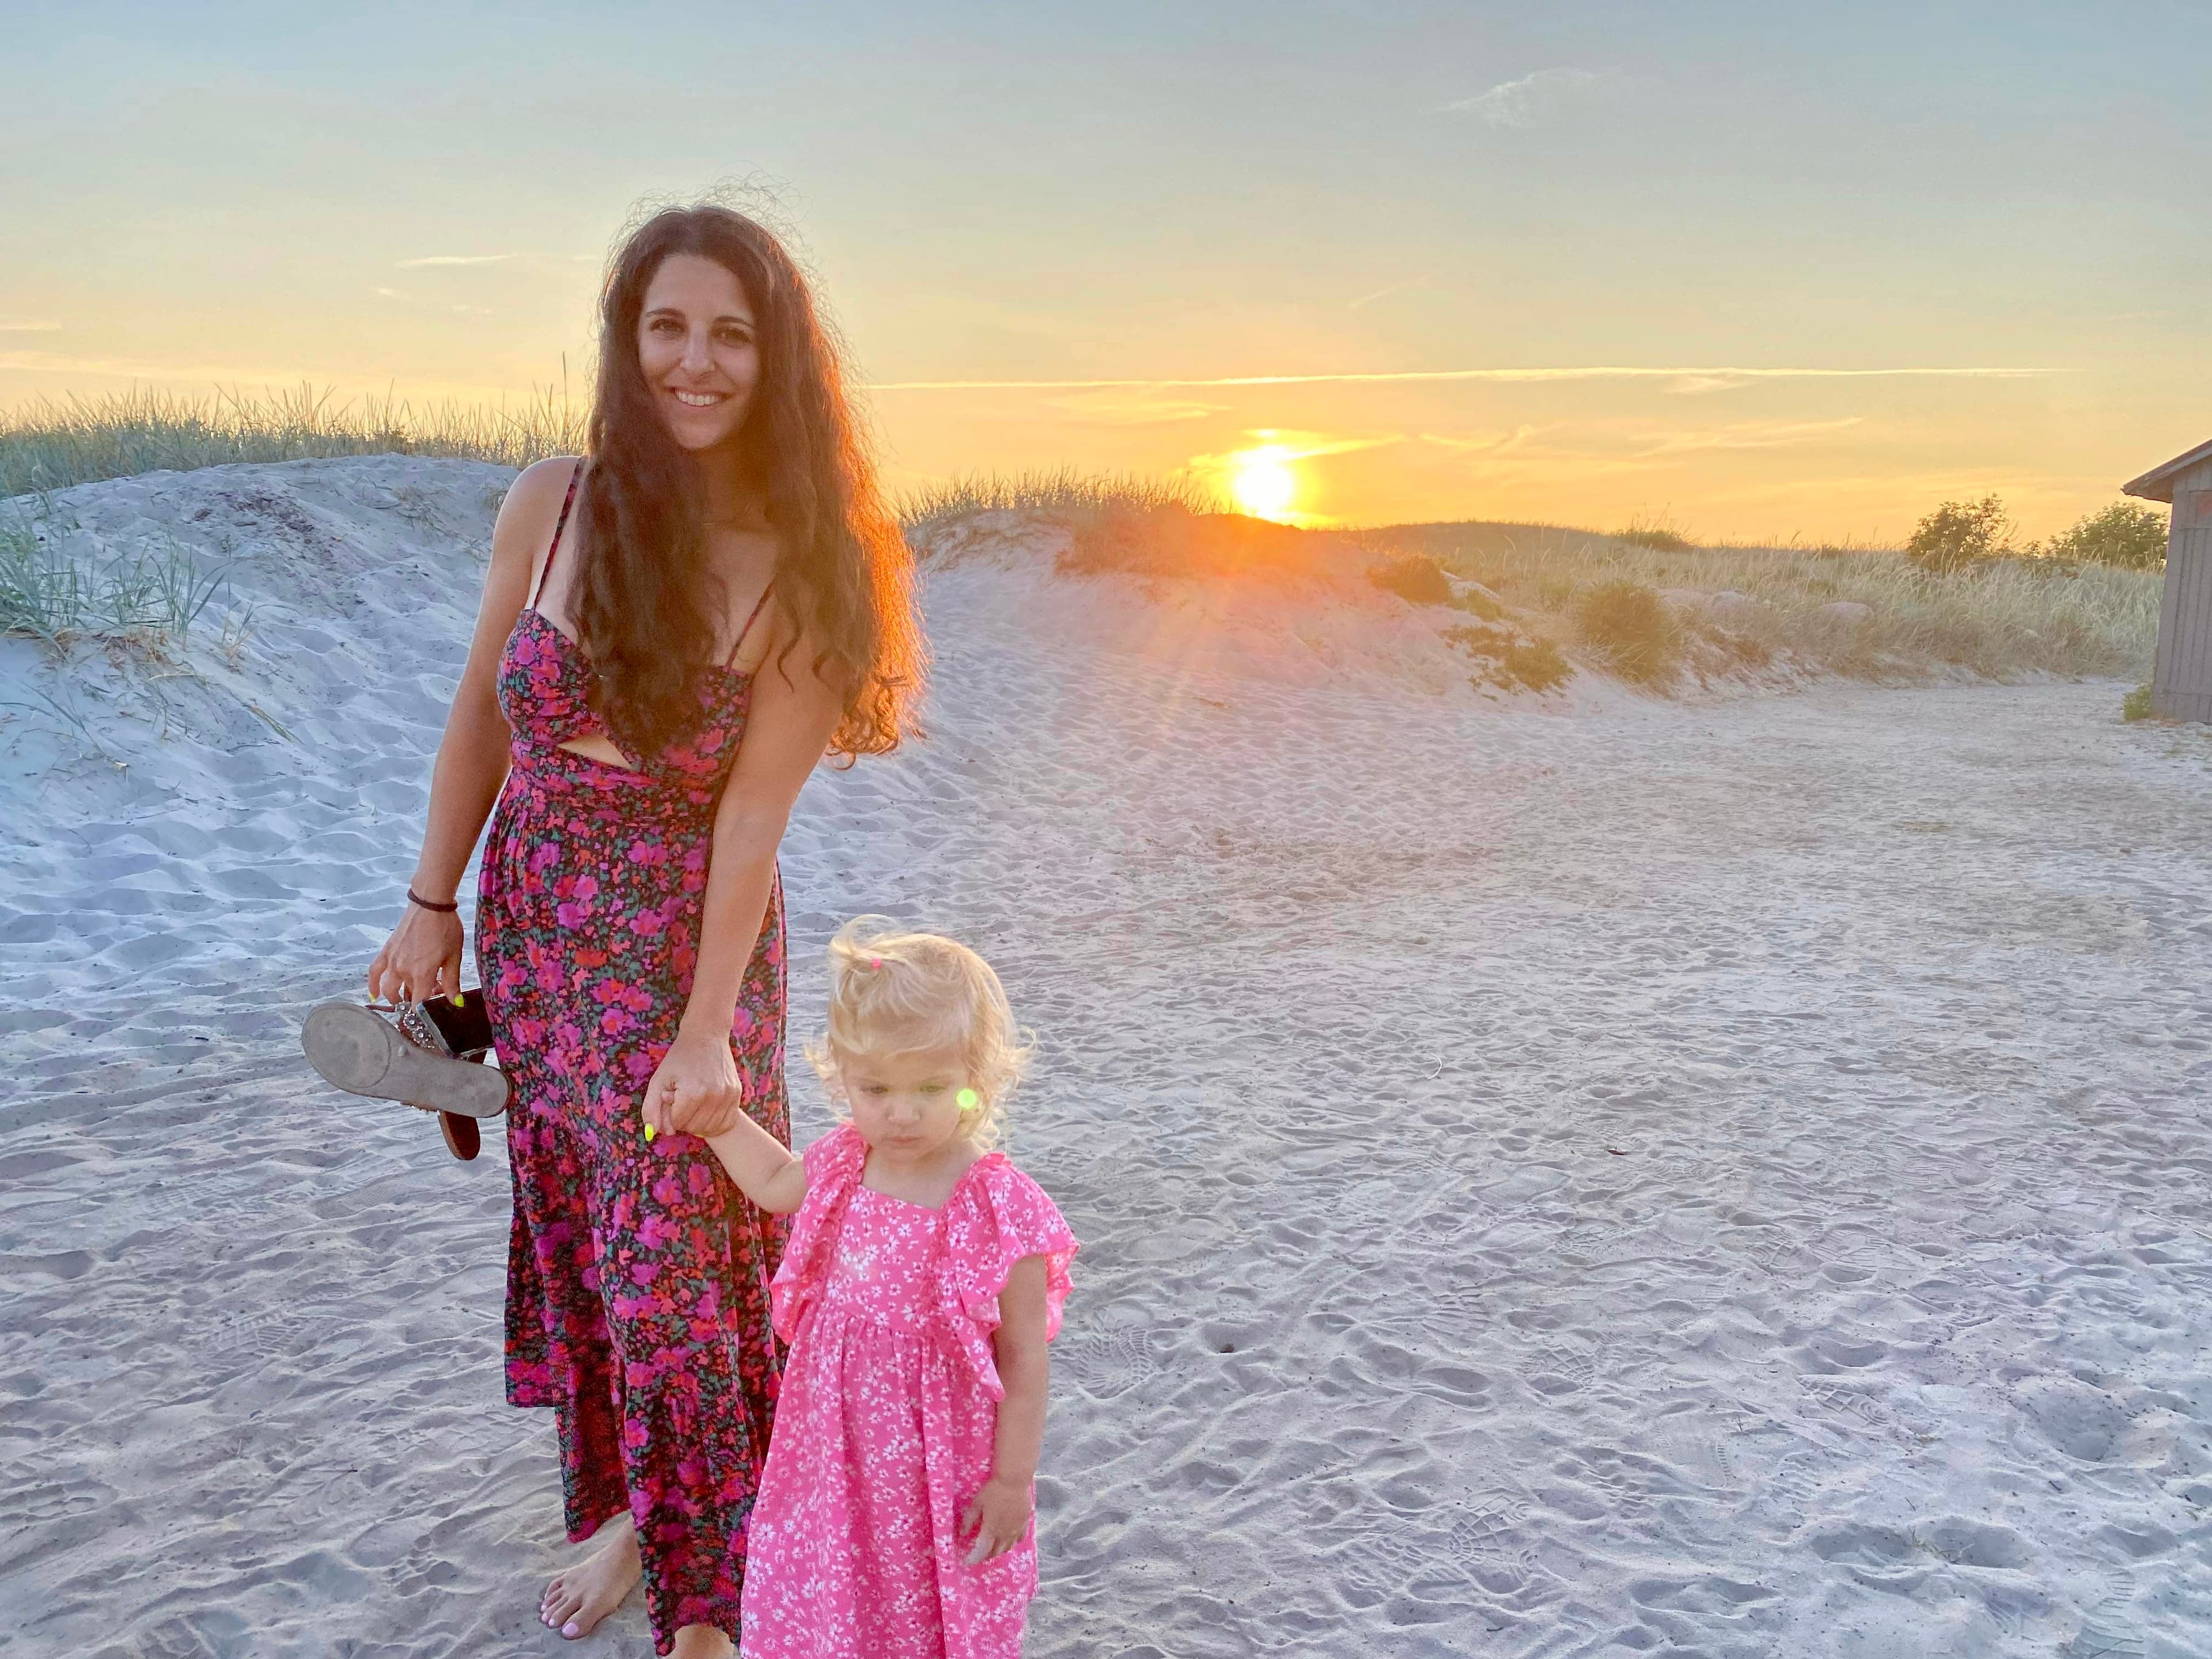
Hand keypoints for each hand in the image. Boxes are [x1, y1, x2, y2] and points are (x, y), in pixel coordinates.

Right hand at [367, 903, 464, 1005]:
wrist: (430, 905)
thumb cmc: (446, 929)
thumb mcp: (454, 957)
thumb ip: (452, 982)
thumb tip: (456, 1003)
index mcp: (422, 974)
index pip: (418, 1004)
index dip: (424, 1012)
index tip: (431, 1012)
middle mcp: (403, 970)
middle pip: (407, 995)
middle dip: (417, 998)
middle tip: (430, 992)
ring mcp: (392, 961)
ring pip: (389, 987)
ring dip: (397, 996)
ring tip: (406, 996)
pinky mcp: (386, 951)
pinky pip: (375, 971)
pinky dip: (373, 985)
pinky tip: (374, 995)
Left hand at [642, 1026, 745, 1140]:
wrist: (707, 1035)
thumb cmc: (680, 1057)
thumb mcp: (659, 1079)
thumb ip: (650, 1108)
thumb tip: (652, 1133)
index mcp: (693, 1093)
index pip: (677, 1123)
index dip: (670, 1113)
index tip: (671, 1097)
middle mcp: (714, 1097)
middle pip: (693, 1128)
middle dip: (683, 1119)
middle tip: (682, 1100)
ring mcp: (728, 1096)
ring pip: (710, 1129)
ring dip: (698, 1122)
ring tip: (694, 1104)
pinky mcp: (737, 1095)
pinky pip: (726, 1123)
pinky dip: (714, 1124)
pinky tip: (707, 1112)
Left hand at [958, 1475, 1031, 1565]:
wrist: (1014, 1480)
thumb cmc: (993, 1490)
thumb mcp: (977, 1503)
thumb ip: (969, 1520)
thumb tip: (963, 1533)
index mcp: (990, 1530)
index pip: (981, 1551)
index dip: (973, 1558)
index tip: (967, 1560)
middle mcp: (1004, 1534)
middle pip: (995, 1552)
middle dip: (986, 1555)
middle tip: (980, 1553)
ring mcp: (1016, 1530)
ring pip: (1008, 1547)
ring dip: (999, 1550)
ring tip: (993, 1547)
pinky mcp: (1025, 1523)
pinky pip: (1019, 1539)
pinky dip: (1012, 1542)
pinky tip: (1009, 1538)